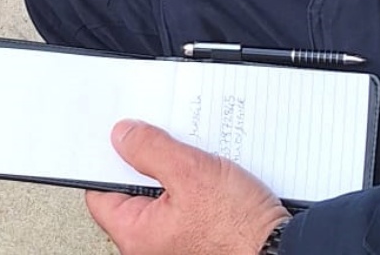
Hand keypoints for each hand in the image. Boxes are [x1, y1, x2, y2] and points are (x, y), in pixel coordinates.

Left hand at [85, 120, 288, 254]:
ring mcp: (174, 242)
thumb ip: (150, 150)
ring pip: (163, 195)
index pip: (101, 192)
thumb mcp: (191, 172)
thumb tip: (121, 136)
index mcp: (136, 234)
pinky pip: (185, 204)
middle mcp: (150, 244)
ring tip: (198, 159)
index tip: (120, 136)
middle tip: (167, 140)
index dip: (108, 160)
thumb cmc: (238, 228)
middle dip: (149, 161)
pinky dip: (194, 184)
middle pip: (133, 191)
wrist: (278, 251)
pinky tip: (213, 174)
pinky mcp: (197, 236)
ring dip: (177, 170)